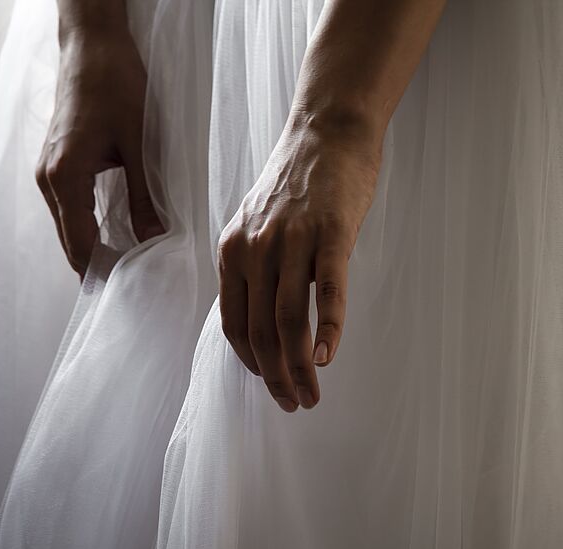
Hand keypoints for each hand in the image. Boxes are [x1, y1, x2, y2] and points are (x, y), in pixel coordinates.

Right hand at [35, 28, 162, 278]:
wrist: (93, 45)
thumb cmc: (116, 86)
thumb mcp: (139, 145)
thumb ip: (144, 196)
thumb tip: (156, 238)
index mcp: (65, 177)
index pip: (80, 243)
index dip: (103, 271)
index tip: (131, 291)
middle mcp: (49, 178)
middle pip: (71, 240)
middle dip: (100, 266)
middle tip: (136, 288)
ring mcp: (50, 170)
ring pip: (69, 225)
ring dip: (95, 248)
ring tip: (130, 269)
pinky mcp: (59, 162)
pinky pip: (71, 208)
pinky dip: (90, 227)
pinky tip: (116, 238)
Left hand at [217, 113, 381, 411]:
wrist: (328, 131)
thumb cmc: (297, 181)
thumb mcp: (258, 222)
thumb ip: (254, 265)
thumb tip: (264, 314)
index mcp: (233, 250)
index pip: (234, 323)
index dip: (251, 363)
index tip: (271, 385)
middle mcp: (254, 249)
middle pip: (261, 330)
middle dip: (276, 377)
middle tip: (295, 403)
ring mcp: (292, 241)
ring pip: (289, 320)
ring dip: (300, 367)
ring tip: (312, 395)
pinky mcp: (330, 234)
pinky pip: (328, 291)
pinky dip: (328, 328)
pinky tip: (329, 357)